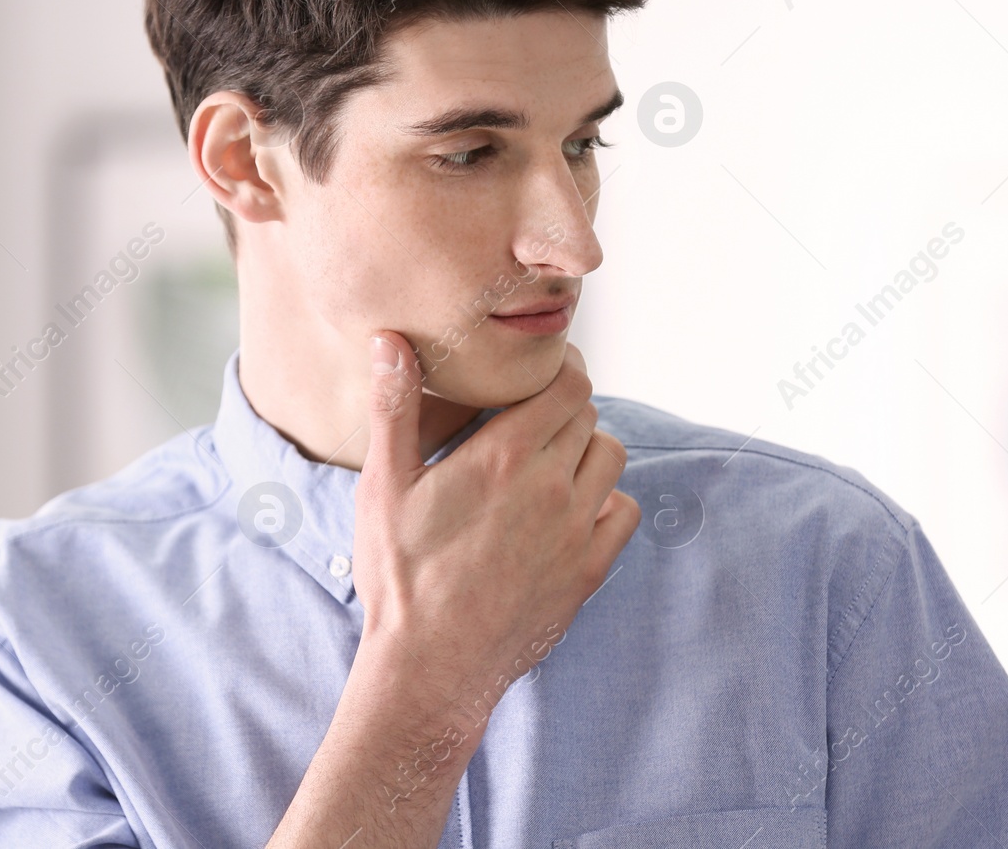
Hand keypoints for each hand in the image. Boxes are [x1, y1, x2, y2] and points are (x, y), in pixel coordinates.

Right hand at [351, 331, 638, 712]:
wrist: (430, 668)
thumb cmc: (400, 575)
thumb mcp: (383, 487)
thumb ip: (392, 408)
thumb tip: (390, 340)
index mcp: (505, 455)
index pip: (567, 381)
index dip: (559, 367)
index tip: (539, 371)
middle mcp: (553, 486)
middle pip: (588, 413)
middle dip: (563, 406)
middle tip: (530, 417)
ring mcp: (577, 530)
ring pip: (611, 456)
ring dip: (587, 448)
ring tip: (549, 460)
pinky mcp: (589, 569)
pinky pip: (624, 510)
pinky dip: (606, 499)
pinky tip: (569, 508)